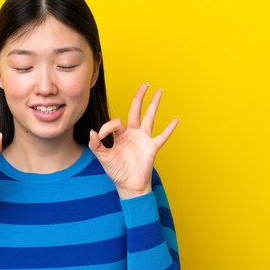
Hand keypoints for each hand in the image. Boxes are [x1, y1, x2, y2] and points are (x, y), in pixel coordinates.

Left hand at [88, 83, 178, 199]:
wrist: (128, 185)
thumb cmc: (116, 171)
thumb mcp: (103, 158)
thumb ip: (96, 145)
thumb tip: (94, 132)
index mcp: (120, 135)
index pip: (115, 123)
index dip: (107, 127)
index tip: (100, 136)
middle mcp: (133, 134)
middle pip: (136, 111)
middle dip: (139, 97)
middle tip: (145, 84)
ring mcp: (144, 139)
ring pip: (150, 118)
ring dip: (154, 105)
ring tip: (159, 91)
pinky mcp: (152, 147)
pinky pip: (162, 136)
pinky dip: (169, 129)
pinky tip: (176, 119)